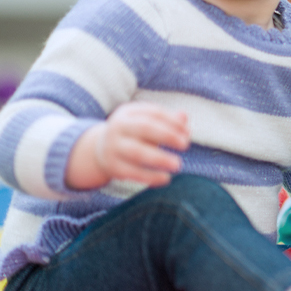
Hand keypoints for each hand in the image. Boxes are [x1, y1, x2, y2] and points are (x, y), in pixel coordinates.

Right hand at [65, 102, 187, 189]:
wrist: (102, 149)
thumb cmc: (136, 133)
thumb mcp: (149, 122)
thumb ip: (168, 120)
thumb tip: (184, 116)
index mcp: (129, 112)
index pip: (154, 113)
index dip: (173, 122)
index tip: (188, 133)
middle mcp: (118, 127)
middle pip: (145, 128)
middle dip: (168, 136)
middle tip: (185, 145)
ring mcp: (113, 147)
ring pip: (137, 152)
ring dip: (160, 158)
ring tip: (178, 165)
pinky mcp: (113, 166)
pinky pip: (132, 172)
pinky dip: (150, 176)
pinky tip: (165, 179)